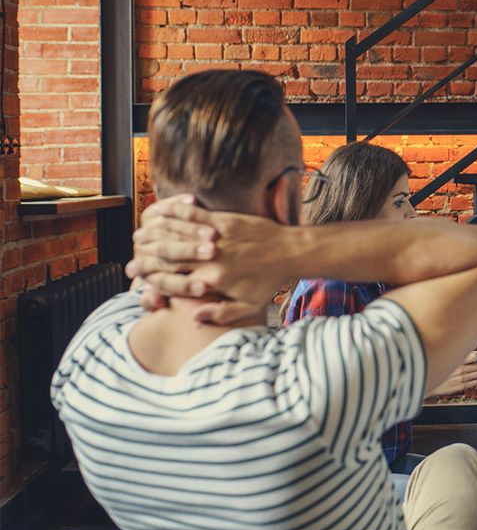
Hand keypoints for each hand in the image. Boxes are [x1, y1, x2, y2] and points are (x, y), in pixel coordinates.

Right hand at [128, 196, 296, 323]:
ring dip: (154, 231)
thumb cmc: (270, 280)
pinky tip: (162, 211)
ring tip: (140, 233)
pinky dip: (174, 211)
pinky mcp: (223, 220)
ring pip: (176, 232)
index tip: (137, 275)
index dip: (150, 277)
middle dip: (146, 253)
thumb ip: (220, 313)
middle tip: (133, 252)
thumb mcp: (249, 305)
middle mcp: (210, 258)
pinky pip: (193, 214)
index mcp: (212, 279)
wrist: (291, 253)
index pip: (172, 278)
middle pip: (167, 254)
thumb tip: (194, 318)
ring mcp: (216, 237)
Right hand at [426, 352, 476, 398]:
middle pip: (475, 365)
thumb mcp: (440, 356)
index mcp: (453, 359)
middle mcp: (457, 368)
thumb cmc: (429, 369)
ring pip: (475, 374)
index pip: (472, 355)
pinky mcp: (457, 386)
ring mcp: (458, 378)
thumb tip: (465, 350)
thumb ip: (453, 353)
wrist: (421, 383)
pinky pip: (471, 383)